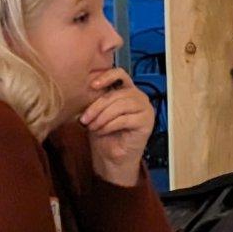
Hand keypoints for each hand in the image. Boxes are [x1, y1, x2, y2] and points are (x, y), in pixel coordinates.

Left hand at [80, 68, 155, 186]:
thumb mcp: (97, 112)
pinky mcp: (147, 121)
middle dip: (97, 107)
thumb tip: (85, 87)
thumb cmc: (104, 134)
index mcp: (126, 90)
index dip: (106, 76)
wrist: (112, 158)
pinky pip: (125, 119)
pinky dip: (110, 125)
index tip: (92, 86)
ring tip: (93, 127)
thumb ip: (96, 98)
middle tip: (85, 119)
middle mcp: (138, 96)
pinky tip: (102, 131)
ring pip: (121, 105)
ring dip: (103, 117)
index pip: (120, 73)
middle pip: (116, 93)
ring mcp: (145, 108)